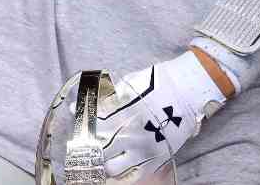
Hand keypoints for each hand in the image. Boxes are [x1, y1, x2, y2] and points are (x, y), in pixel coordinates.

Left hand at [46, 54, 220, 183]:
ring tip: (101, 158)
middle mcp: (127, 134)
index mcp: (118, 113)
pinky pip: (133, 175)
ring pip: (111, 167)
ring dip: (103, 163)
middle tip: (83, 148)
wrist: (186, 92)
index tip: (74, 128)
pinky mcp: (155, 158)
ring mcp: (141, 149)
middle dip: (87, 150)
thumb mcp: (125, 85)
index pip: (89, 126)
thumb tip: (82, 104)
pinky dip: (122, 173)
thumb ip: (105, 98)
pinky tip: (117, 168)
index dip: (79, 127)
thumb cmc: (155, 84)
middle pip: (96, 150)